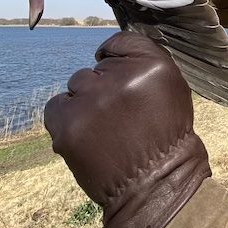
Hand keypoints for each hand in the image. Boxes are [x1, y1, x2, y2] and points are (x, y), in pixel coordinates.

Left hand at [44, 31, 210, 227]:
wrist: (155, 185)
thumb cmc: (165, 135)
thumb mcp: (172, 86)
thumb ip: (142, 59)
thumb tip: (105, 53)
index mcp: (152, 65)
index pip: (120, 42)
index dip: (119, 63)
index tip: (126, 83)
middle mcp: (120, 78)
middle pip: (96, 67)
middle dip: (105, 87)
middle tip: (122, 116)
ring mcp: (91, 101)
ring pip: (77, 84)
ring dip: (86, 102)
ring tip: (105, 129)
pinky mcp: (68, 125)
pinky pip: (55, 106)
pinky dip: (66, 118)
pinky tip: (85, 135)